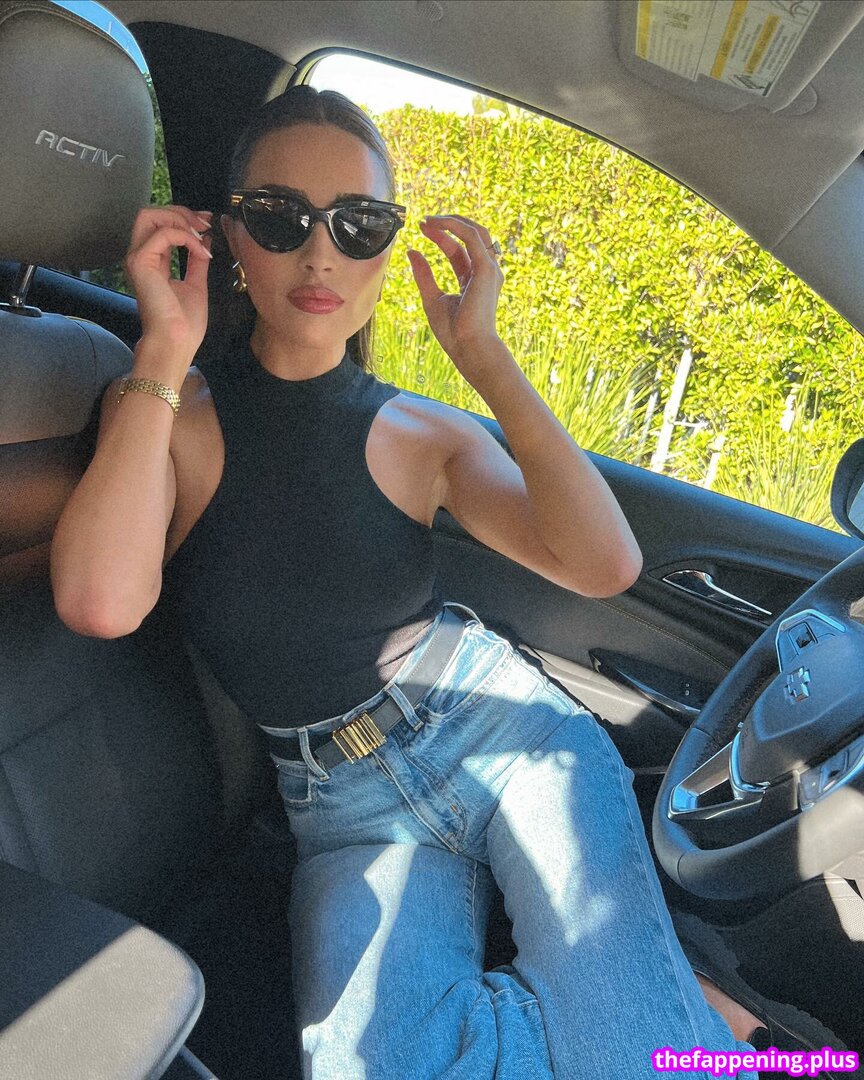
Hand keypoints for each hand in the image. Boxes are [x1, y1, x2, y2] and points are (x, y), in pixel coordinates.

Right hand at [123, 205, 213, 379]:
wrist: (175, 343)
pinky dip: (184, 236)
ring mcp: (137, 258)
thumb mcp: (196, 283)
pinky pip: (161, 233)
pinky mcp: (140, 262)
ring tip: (201, 237)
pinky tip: (200, 251)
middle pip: (150, 213)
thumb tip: (205, 239)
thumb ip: (197, 260)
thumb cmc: (183, 324)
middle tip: (204, 224)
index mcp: (153, 261)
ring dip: (180, 220)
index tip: (207, 222)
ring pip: (149, 215)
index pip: (161, 225)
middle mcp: (141, 256)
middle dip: (180, 212)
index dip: (184, 217)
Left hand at [407, 214, 503, 377]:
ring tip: (429, 219)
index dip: (441, 237)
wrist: (469, 348)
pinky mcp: (486, 269)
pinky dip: (455, 226)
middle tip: (424, 221)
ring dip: (452, 221)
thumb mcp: (432, 298)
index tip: (422, 228)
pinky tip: (437, 224)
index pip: (459, 251)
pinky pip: (472, 237)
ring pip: (475, 232)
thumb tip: (411, 251)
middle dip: (448, 225)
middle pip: (470, 238)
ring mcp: (488, 270)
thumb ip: (423, 274)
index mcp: (473, 281)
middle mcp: (484, 273)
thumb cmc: (454, 332)